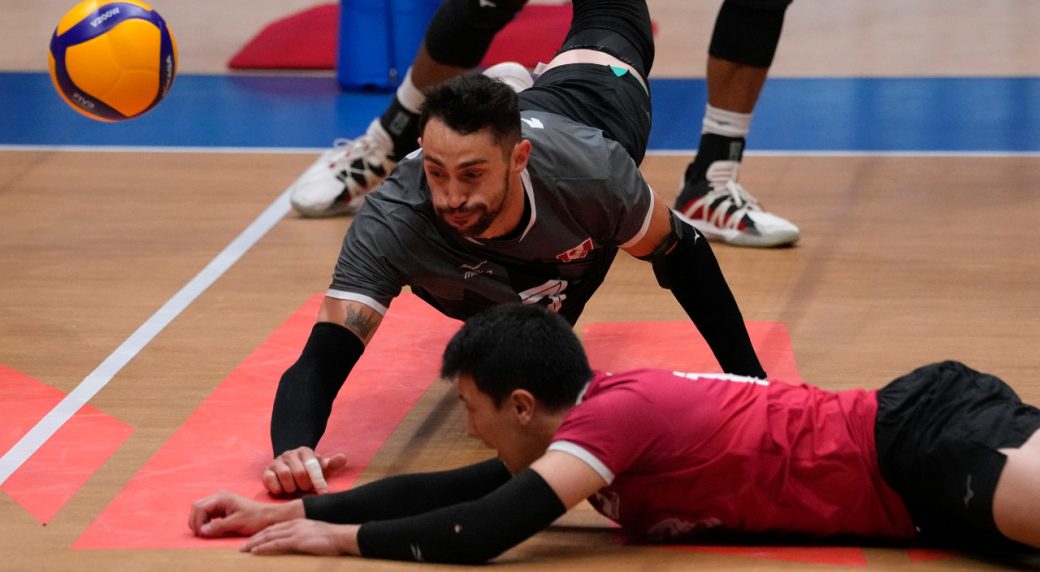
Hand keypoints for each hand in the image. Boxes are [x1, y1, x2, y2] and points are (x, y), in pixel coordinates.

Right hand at [189, 491, 302, 537]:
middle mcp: (220, 496)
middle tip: (200, 534)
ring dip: (199, 521)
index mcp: (222, 497)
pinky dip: (204, 521)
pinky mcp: (223, 508)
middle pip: (197, 506)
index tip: (202, 534)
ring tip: (204, 533)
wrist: (269, 516)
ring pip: (201, 509)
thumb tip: (202, 531)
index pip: (200, 507)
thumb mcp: (237, 523)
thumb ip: (218, 527)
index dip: (198, 522)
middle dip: (195, 521)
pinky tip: (209, 529)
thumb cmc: (255, 518)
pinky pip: (207, 513)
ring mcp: (221, 501)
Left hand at [240, 519, 360, 555]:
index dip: (262, 533)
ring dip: (255, 543)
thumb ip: (304, 536)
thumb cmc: (331, 538)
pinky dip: (264, 547)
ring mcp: (295, 532)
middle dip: (254, 538)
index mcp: (298, 522)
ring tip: (244, 549)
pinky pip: (276, 543)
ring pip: (269, 536)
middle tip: (242, 546)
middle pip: (269, 530)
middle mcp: (294, 525)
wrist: (341, 536)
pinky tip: (255, 551)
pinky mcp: (297, 540)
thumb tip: (298, 543)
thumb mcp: (314, 533)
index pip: (275, 527)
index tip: (253, 540)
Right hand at [263, 446, 347, 495]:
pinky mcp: (266, 472)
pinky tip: (282, 491)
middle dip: (304, 485)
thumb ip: (332, 464)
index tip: (323, 493)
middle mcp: (290, 454)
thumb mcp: (322, 468)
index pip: (313, 466)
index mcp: (305, 452)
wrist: (291, 469)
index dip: (318, 481)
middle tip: (305, 488)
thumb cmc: (310, 471)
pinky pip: (270, 480)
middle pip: (299, 473)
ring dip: (292, 488)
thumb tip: (343, 458)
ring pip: (285, 476)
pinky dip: (277, 489)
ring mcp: (277, 462)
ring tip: (295, 489)